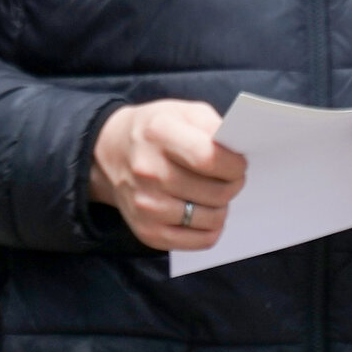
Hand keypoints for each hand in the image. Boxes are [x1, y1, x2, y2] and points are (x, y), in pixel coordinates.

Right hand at [90, 99, 248, 250]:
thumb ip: (214, 125)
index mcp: (158, 133)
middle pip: (215, 191)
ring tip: (214, 192)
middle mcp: (148, 171)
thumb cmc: (157, 131)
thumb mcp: (182, 111)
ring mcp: (146, 205)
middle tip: (231, 177)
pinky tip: (204, 211)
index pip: (209, 158)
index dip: (234, 164)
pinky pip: (202, 241)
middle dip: (234, 184)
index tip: (239, 163)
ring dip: (222, 206)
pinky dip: (211, 228)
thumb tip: (239, 152)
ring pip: (213, 218)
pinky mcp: (148, 232)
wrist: (111, 153)